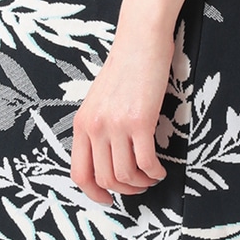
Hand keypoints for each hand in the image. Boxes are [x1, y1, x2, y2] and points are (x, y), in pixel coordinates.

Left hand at [70, 10, 173, 205]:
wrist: (140, 40)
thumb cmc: (125, 67)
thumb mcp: (100, 100)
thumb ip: (99, 127)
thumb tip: (108, 160)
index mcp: (82, 123)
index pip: (79, 172)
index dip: (93, 193)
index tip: (108, 199)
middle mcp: (95, 126)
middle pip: (105, 178)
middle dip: (124, 191)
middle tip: (139, 187)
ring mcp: (116, 124)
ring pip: (126, 174)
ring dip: (141, 183)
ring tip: (152, 178)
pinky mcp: (140, 121)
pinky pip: (146, 162)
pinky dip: (154, 172)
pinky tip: (160, 169)